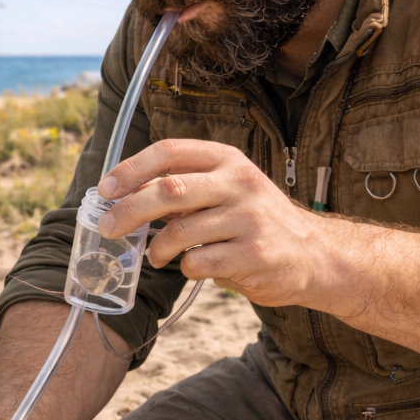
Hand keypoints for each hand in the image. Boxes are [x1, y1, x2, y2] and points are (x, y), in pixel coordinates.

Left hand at [97, 139, 320, 306]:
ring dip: (158, 249)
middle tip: (108, 229)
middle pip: (169, 189)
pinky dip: (186, 268)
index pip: (170, 151)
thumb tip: (124, 194)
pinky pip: (199, 262)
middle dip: (129, 211)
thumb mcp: (227, 189)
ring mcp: (249, 218)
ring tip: (158, 257)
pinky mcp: (254, 254)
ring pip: (179, 232)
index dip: (131, 168)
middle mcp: (239, 183)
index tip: (106, 189)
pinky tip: (195, 267)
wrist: (314, 255)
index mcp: (228, 160)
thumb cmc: (256, 221)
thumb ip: (185, 187)